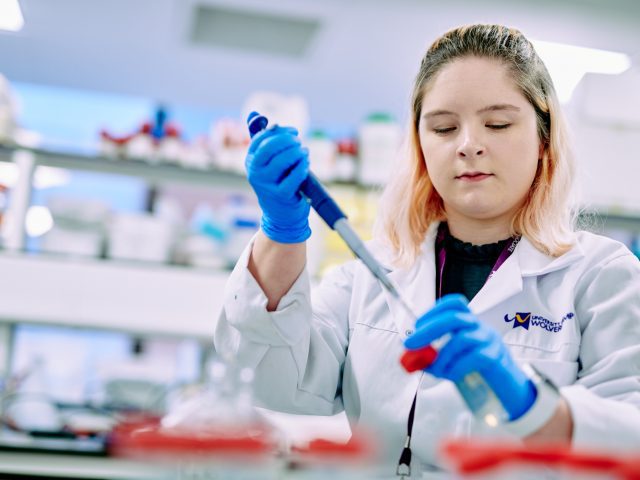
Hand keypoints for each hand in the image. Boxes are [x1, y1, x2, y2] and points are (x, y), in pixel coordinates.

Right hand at [245, 121, 310, 242]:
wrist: (280, 214)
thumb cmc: (278, 182)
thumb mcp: (269, 161)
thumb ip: (264, 138)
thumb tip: (255, 114)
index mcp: (251, 161)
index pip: (260, 138)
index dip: (277, 131)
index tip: (293, 131)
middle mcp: (255, 172)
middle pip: (269, 147)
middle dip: (287, 140)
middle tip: (299, 141)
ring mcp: (267, 185)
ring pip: (282, 161)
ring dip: (297, 152)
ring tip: (304, 152)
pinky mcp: (281, 195)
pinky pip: (293, 177)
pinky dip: (302, 167)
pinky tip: (305, 165)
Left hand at [404, 294, 535, 420]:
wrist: (506, 387)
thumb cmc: (475, 369)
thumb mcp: (451, 360)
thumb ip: (432, 356)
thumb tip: (410, 357)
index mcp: (468, 322)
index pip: (454, 303)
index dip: (433, 311)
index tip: (416, 325)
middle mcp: (480, 326)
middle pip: (455, 318)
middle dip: (428, 330)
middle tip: (410, 345)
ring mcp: (490, 340)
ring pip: (462, 339)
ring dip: (442, 356)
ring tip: (436, 370)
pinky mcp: (496, 356)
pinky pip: (474, 357)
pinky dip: (457, 367)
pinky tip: (452, 375)